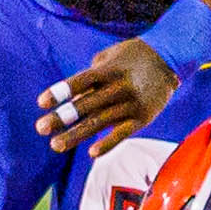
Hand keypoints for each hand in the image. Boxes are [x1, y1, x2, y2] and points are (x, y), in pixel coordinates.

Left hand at [38, 38, 179, 156]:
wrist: (170, 59)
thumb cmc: (133, 56)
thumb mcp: (110, 55)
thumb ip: (91, 74)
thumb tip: (71, 96)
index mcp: (109, 70)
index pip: (80, 82)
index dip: (61, 92)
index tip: (41, 103)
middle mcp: (119, 87)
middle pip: (86, 105)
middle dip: (62, 118)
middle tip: (40, 128)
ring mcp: (131, 103)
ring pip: (100, 122)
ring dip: (76, 135)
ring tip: (55, 145)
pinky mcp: (143, 117)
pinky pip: (123, 133)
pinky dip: (108, 143)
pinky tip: (91, 153)